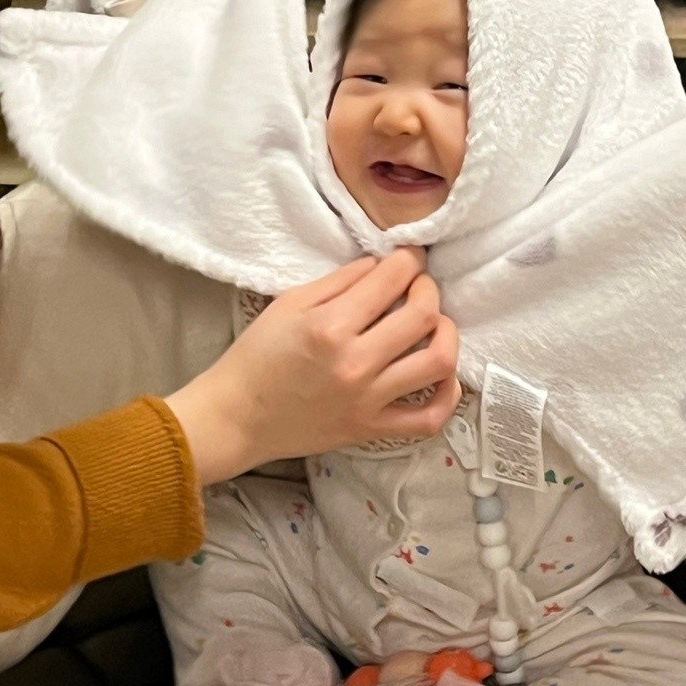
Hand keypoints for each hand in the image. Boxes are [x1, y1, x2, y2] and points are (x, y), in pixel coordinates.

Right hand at [165, 247, 460, 483]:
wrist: (237, 417)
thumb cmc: (257, 356)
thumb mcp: (289, 303)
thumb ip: (340, 281)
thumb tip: (381, 264)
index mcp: (330, 326)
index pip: (390, 280)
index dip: (408, 259)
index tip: (409, 256)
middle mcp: (355, 363)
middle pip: (423, 315)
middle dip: (428, 288)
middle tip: (417, 285)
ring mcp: (368, 400)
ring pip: (437, 362)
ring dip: (446, 333)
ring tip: (434, 324)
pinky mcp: (372, 430)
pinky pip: (429, 418)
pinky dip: (447, 394)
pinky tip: (441, 374)